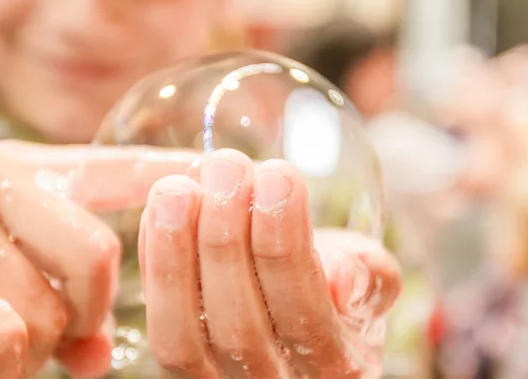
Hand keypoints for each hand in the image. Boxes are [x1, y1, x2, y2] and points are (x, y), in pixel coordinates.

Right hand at [0, 140, 195, 377]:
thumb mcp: (21, 260)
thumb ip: (75, 294)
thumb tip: (98, 358)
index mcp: (28, 170)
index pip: (121, 168)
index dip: (176, 171)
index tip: (218, 174)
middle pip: (97, 254)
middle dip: (92, 309)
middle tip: (70, 326)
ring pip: (51, 310)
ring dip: (44, 346)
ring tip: (18, 339)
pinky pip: (6, 338)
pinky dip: (7, 363)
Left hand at [141, 149, 400, 377]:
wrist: (304, 310)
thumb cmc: (338, 289)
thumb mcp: (373, 280)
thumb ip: (371, 278)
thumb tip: (343, 276)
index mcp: (336, 365)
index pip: (304, 315)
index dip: (285, 244)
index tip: (277, 175)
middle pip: (239, 327)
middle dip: (227, 240)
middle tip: (226, 167)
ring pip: (183, 337)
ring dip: (175, 255)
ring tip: (178, 188)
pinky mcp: (180, 367)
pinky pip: (158, 325)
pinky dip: (154, 265)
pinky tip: (161, 209)